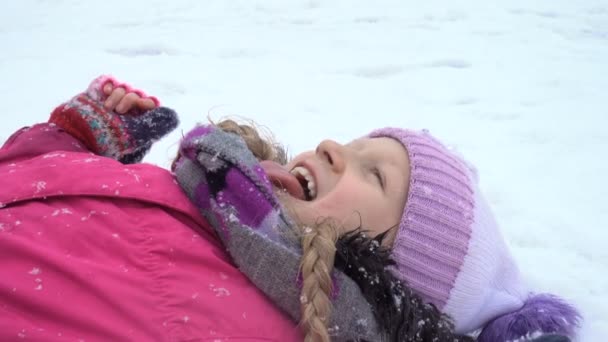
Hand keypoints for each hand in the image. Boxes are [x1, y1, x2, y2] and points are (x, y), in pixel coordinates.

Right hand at [49, 75, 176, 162]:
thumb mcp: (135, 138)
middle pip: (138, 93)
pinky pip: (110, 81)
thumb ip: (154, 126)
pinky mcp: (100, 95)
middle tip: (119, 111)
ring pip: (125, 88)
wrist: (76, 141)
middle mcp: (129, 111)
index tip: (142, 106)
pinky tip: (104, 91)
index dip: (148, 102)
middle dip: (130, 99)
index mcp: (140, 122)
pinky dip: (110, 83)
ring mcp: (114, 102)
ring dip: (119, 94)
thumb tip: (172, 115)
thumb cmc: (107, 145)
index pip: (152, 104)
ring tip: (108, 108)